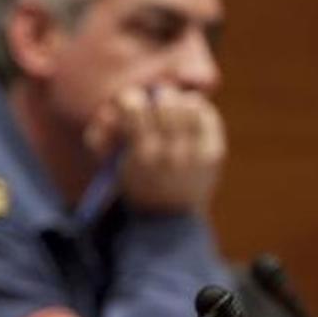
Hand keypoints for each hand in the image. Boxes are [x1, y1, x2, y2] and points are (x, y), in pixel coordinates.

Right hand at [86, 85, 226, 215]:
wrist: (169, 218)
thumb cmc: (136, 182)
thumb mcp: (113, 165)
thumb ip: (103, 137)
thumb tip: (113, 107)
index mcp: (141, 156)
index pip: (135, 106)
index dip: (131, 99)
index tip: (131, 103)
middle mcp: (171, 155)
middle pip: (167, 102)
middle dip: (159, 97)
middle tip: (157, 102)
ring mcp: (196, 155)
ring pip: (190, 105)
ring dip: (180, 102)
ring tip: (174, 110)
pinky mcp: (213, 154)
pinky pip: (207, 115)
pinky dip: (198, 109)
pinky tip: (190, 116)